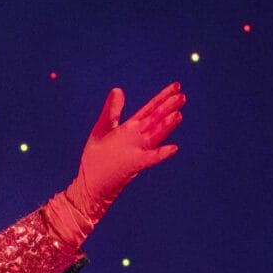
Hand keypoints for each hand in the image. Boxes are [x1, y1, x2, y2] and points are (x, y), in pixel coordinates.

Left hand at [48, 83, 183, 241]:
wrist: (89, 186)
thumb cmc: (96, 159)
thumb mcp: (102, 129)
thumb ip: (111, 110)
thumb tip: (118, 89)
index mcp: (130, 129)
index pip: (150, 109)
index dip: (162, 97)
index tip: (176, 86)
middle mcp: (137, 138)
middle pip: (155, 119)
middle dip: (168, 107)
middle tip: (182, 96)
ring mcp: (136, 151)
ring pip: (155, 135)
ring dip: (166, 126)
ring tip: (178, 114)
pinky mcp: (133, 165)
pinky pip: (149, 159)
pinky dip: (160, 154)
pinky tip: (173, 148)